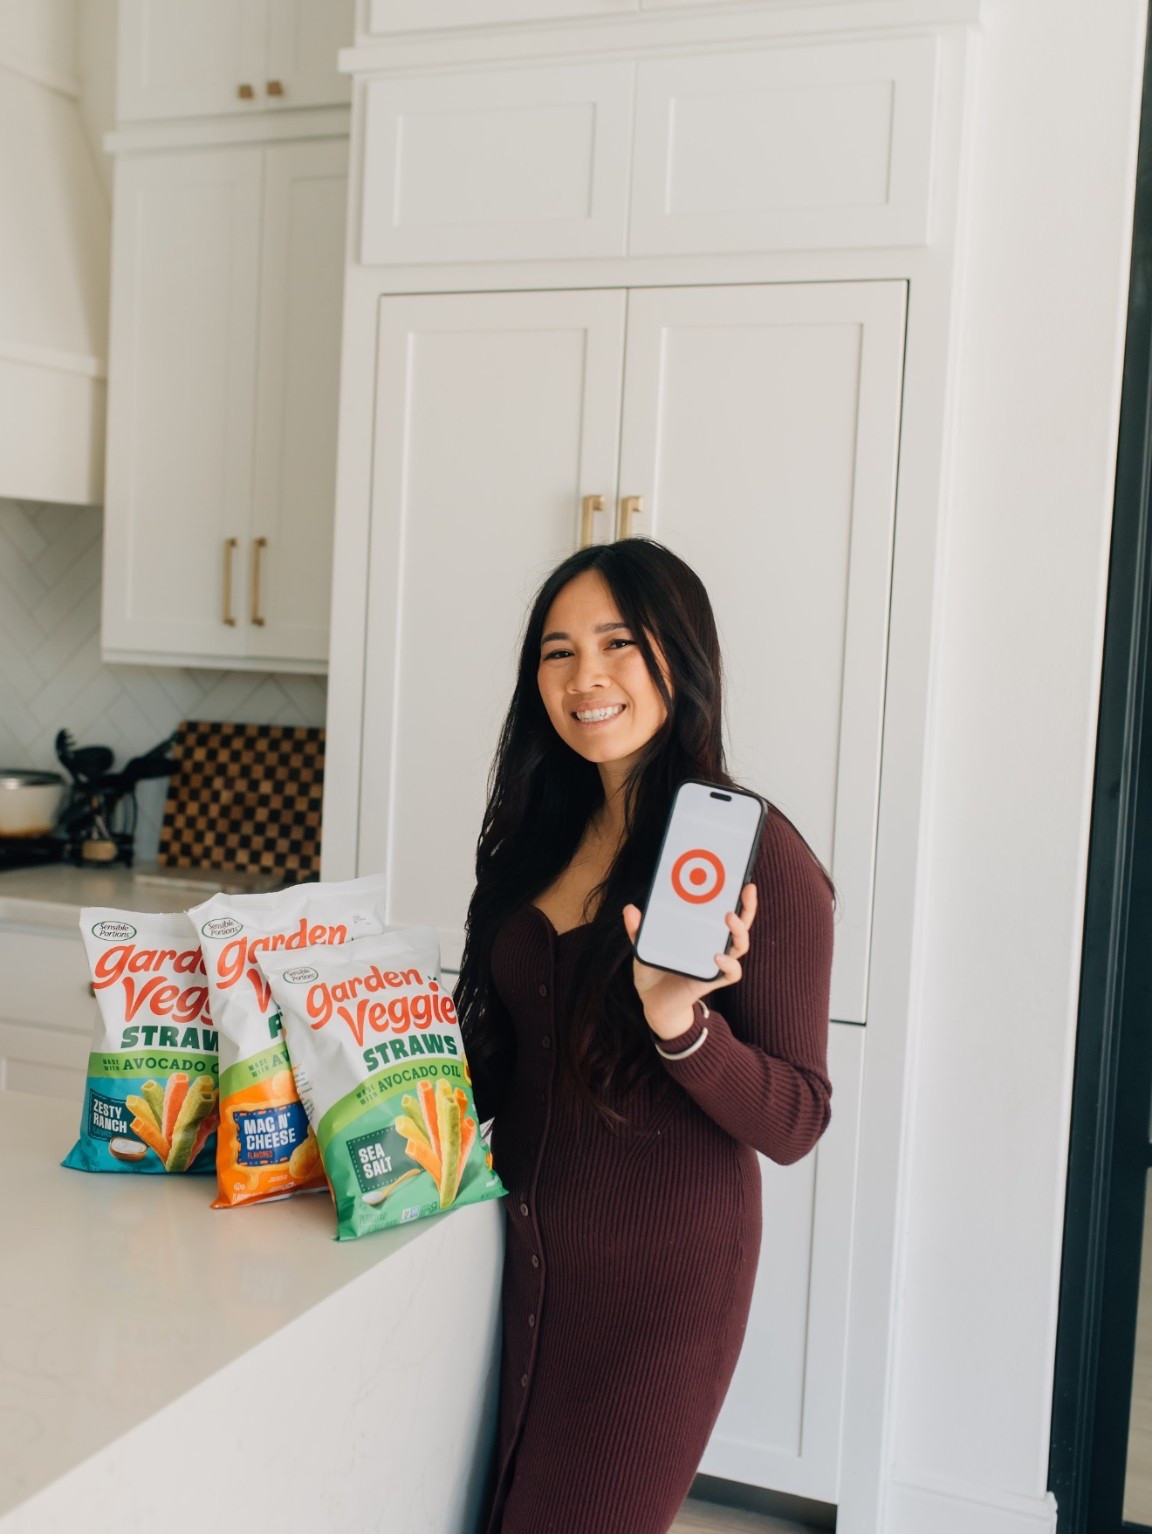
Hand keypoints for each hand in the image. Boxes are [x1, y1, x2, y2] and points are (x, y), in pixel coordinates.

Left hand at [621, 884, 757, 1041]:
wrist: (653, 1002)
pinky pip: (730, 974)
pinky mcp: (711, 981)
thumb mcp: (644, 946)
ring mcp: (715, 963)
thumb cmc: (654, 970)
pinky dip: (728, 965)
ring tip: (729, 918)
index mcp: (702, 932)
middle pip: (741, 925)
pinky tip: (718, 956)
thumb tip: (630, 909)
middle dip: (748, 907)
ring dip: (739, 931)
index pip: (727, 911)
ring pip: (740, 946)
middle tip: (746, 890)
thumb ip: (638, 930)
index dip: (737, 896)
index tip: (741, 879)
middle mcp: (714, 945)